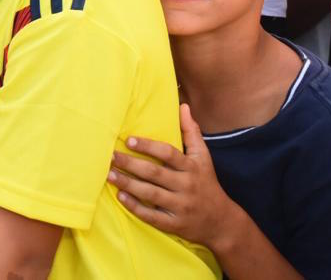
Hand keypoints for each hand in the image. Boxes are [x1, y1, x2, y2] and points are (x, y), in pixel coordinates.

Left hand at [107, 104, 232, 247]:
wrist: (222, 222)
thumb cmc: (206, 183)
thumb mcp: (203, 157)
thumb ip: (192, 132)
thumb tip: (184, 106)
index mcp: (191, 167)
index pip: (168, 153)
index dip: (148, 146)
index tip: (129, 140)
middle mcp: (186, 186)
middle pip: (155, 173)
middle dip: (131, 164)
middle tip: (110, 156)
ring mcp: (180, 206)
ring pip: (150, 194)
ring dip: (128, 184)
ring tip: (109, 175)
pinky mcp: (175, 224)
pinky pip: (152, 216)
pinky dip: (135, 207)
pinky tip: (120, 197)